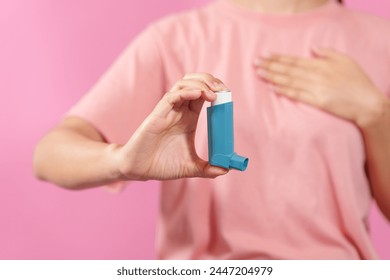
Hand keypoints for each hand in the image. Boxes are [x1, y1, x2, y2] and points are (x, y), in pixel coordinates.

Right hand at [116, 73, 228, 180]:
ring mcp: (168, 111)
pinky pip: (172, 96)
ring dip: (201, 83)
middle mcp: (179, 110)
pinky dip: (186, 92)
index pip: (204, 94)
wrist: (140, 169)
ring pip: (184, 84)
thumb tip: (226, 170)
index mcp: (189, 118)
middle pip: (195, 83)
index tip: (228, 94)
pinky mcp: (158, 114)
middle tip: (223, 90)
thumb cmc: (162, 165)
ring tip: (214, 93)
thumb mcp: (190, 167)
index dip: (216, 89)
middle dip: (211, 81)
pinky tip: (199, 94)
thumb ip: (207, 169)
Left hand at [254, 48, 386, 127]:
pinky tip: (273, 88)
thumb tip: (312, 48)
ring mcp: (317, 88)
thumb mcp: (345, 60)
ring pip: (290, 81)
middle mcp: (317, 75)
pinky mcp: (318, 101)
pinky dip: (284, 91)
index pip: (295, 60)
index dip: (278, 58)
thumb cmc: (357, 81)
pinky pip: (298, 95)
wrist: (367, 103)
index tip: (265, 55)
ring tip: (260, 74)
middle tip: (255, 63)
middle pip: (289, 70)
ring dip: (273, 77)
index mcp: (321, 64)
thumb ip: (328, 53)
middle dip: (271, 66)